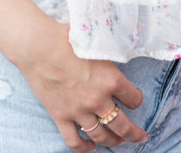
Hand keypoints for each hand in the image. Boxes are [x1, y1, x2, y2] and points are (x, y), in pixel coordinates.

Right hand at [16, 22, 147, 150]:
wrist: (39, 47)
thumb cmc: (67, 38)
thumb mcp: (98, 41)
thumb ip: (111, 49)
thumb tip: (120, 45)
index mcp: (110, 79)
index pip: (134, 98)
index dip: (137, 98)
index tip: (136, 98)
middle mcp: (98, 99)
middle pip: (122, 124)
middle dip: (134, 133)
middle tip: (141, 136)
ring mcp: (79, 111)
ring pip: (101, 136)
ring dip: (113, 141)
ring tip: (119, 142)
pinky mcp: (61, 117)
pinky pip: (74, 141)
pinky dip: (83, 147)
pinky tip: (91, 147)